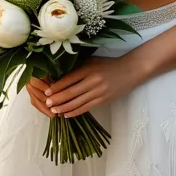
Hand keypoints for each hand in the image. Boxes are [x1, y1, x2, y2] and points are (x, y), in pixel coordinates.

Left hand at [27, 56, 142, 118]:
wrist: (129, 70)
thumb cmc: (108, 64)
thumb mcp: (93, 61)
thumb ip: (79, 67)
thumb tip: (60, 77)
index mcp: (88, 68)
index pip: (68, 79)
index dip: (57, 87)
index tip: (47, 92)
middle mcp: (92, 80)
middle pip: (71, 92)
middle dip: (57, 99)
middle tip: (47, 103)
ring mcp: (98, 91)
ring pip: (77, 102)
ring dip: (64, 108)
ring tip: (54, 111)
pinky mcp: (103, 100)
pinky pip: (86, 108)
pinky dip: (75, 112)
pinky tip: (67, 115)